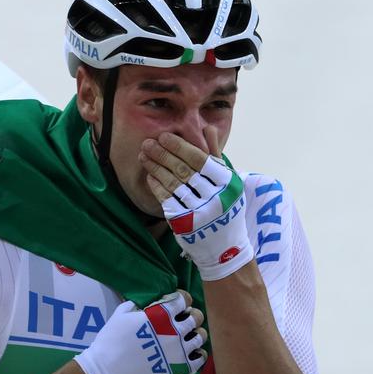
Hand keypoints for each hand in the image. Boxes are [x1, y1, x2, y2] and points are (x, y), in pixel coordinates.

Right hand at [74, 291, 206, 373]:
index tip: (178, 302)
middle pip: (196, 317)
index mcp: (161, 315)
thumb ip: (136, 306)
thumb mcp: (120, 315)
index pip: (183, 299)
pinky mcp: (180, 369)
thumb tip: (146, 304)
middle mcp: (175, 331)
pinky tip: (191, 353)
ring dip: (196, 333)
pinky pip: (199, 359)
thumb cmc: (110, 342)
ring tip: (189, 336)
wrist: (107, 373)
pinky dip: (198, 354)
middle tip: (185, 319)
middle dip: (191, 315)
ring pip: (201, 337)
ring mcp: (179, 351)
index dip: (182, 298)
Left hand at [140, 133, 253, 280]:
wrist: (225, 246)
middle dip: (163, 154)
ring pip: (172, 184)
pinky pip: (167, 200)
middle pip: (183, 170)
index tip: (164, 136)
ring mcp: (199, 212)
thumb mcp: (229, 180)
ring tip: (143, 155)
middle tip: (148, 143)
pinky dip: (157, 186)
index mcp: (227, 182)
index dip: (180, 146)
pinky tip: (149, 175)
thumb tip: (207, 127)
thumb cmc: (226, 207)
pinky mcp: (185, 224)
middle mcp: (214, 197)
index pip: (199, 159)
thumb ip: (216, 154)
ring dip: (155, 167)